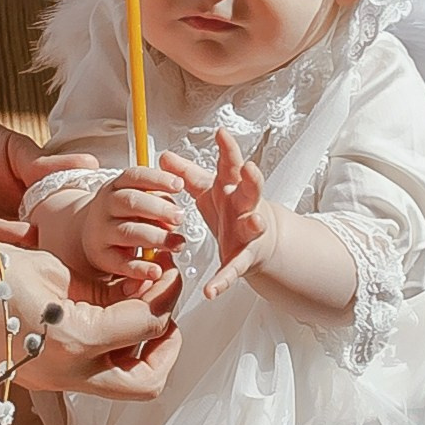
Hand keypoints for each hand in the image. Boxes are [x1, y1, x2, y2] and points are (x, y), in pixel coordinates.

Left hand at [0, 99, 96, 245]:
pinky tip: (30, 232)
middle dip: (64, 259)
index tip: (114, 243)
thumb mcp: (14, 151)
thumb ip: (45, 166)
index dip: (80, 242)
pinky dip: (3, 235)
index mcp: (17, 218)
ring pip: (7, 252)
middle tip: (103, 259)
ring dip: (38, 254)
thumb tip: (91, 166)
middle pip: (32, 255)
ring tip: (71, 251)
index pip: (51, 237)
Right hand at [0, 238, 182, 400]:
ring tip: (135, 302)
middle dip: (167, 345)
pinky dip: (107, 348)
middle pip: (147, 382)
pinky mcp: (34, 377)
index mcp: (75, 341)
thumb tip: (130, 291)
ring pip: (120, 384)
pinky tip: (100, 309)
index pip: (148, 324)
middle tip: (165, 306)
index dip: (168, 294)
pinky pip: (89, 372)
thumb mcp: (46, 265)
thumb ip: (96, 285)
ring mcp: (49, 381)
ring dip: (139, 348)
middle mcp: (67, 373)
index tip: (171, 270)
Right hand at [81, 167, 187, 283]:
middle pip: (131, 202)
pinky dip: (140, 268)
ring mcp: (102, 231)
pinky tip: (156, 270)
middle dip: (158, 209)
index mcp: (117, 186)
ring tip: (176, 243)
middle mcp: (106, 206)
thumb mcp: (137, 198)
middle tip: (180, 217)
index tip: (179, 185)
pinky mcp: (102, 256)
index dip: (158, 179)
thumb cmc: (123, 214)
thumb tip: (176, 213)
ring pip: (128, 232)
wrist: (89, 234)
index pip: (135, 177)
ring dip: (155, 237)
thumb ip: (157, 201)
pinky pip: (121, 263)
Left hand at [160, 129, 275, 301]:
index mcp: (234, 188)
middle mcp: (246, 207)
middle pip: (253, 190)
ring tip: (255, 221)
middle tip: (250, 168)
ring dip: (255, 223)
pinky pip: (234, 270)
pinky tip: (211, 291)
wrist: (260, 240)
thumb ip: (186, 174)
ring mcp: (249, 233)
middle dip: (253, 179)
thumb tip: (164, 156)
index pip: (232, 165)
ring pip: (254, 226)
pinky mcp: (244, 259)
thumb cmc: (232, 209)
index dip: (228, 150)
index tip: (222, 133)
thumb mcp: (209, 189)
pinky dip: (223, 281)